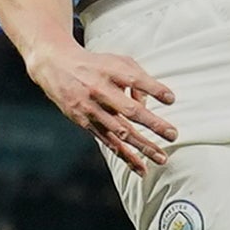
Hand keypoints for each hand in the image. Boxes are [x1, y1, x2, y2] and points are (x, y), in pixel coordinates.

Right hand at [25, 38, 181, 175]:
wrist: (57, 68)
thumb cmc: (95, 65)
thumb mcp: (117, 61)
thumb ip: (137, 77)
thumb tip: (149, 102)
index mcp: (110, 71)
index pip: (136, 80)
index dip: (154, 90)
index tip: (170, 99)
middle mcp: (100, 91)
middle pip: (130, 110)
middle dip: (152, 124)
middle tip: (173, 134)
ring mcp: (92, 110)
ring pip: (120, 132)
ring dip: (142, 146)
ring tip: (161, 158)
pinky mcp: (86, 123)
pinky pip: (109, 142)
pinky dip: (126, 156)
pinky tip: (141, 167)